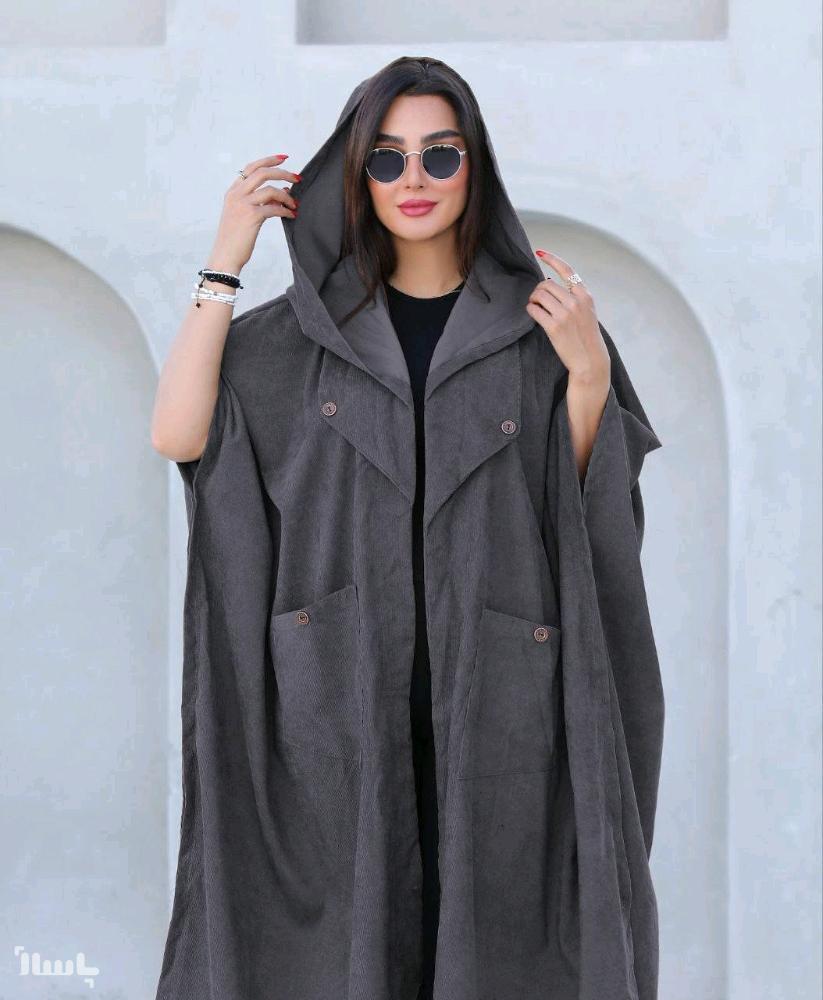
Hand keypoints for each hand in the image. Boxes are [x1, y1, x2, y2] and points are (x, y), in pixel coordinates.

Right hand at [208, 153, 301, 272]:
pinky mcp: (251, 216)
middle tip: (297, 177)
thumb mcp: (244, 215)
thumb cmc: (235, 239)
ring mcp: (243, 204)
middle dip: (283, 172)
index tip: (284, 158)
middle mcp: (236, 194)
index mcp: (233, 192)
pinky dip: (285, 211)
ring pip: (270, 189)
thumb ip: (259, 201)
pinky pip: (274, 208)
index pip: (251, 168)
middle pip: (262, 172)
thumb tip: (281, 192)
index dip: (269, 160)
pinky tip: (291, 215)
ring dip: (287, 196)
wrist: (225, 257)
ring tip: (295, 205)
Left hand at [526, 249, 609, 386]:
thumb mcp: (587, 311)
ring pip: (539, 295)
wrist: (590, 360)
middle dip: (538, 290)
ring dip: (533, 300)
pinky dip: (531, 310)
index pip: (567, 270)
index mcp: (585, 295)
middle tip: (537, 300)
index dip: (552, 259)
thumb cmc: (586, 336)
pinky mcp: (554, 327)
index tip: (540, 252)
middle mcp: (575, 302)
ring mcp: (565, 314)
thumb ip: (573, 297)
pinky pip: (534, 310)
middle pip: (546, 284)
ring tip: (536, 307)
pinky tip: (534, 314)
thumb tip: (548, 283)